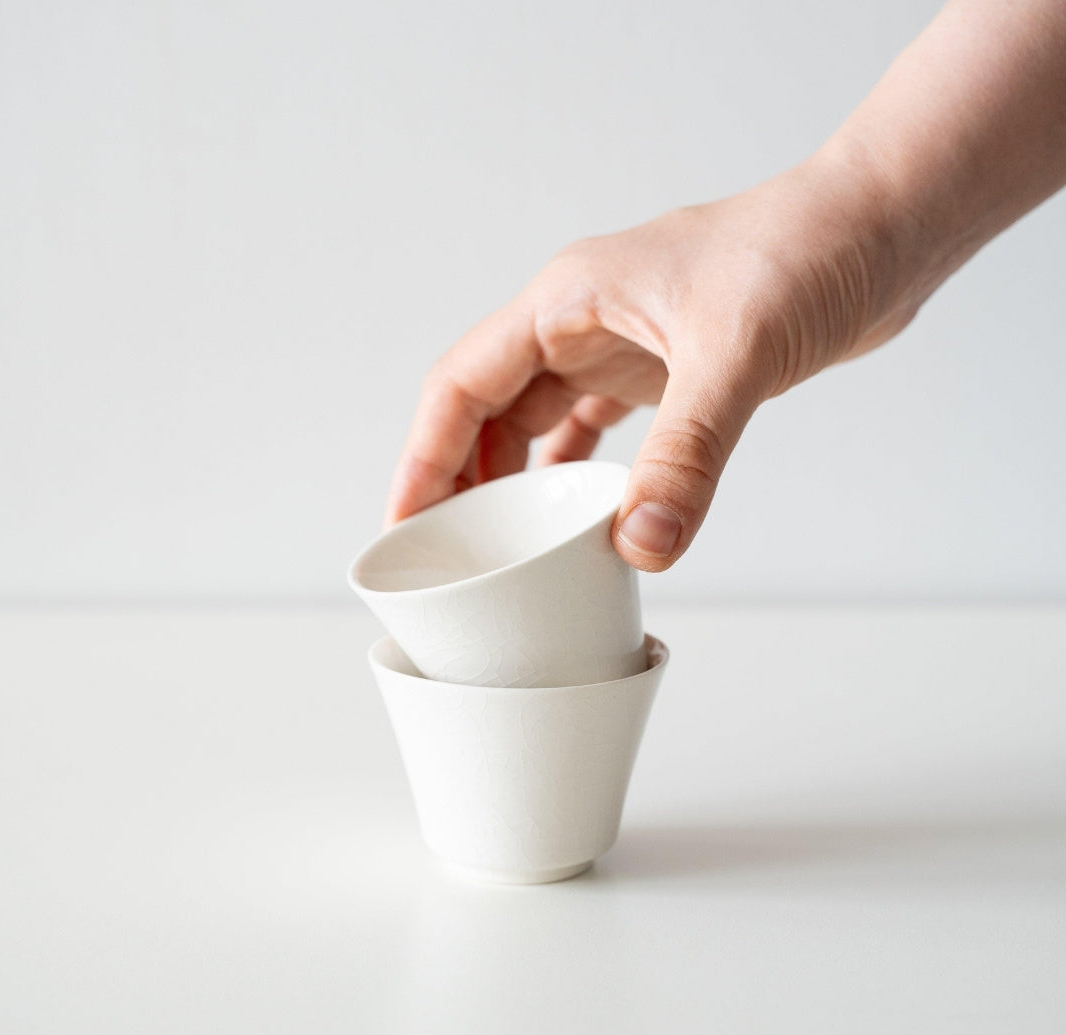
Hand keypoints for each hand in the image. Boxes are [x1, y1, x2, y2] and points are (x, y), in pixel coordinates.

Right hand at [385, 152, 919, 569]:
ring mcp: (620, 350)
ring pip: (537, 425)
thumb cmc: (805, 251)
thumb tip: (642, 543)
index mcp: (567, 302)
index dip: (424, 458)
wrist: (880, 230)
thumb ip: (688, 452)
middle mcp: (581, 325)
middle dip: (460, 483)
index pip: (462, 385)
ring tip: (501, 549)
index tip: (403, 522)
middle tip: (447, 556)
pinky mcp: (662, 373)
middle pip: (487, 413)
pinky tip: (577, 517)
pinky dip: (579, 477)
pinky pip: (594, 432)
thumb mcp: (735, 354)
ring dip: (516, 484)